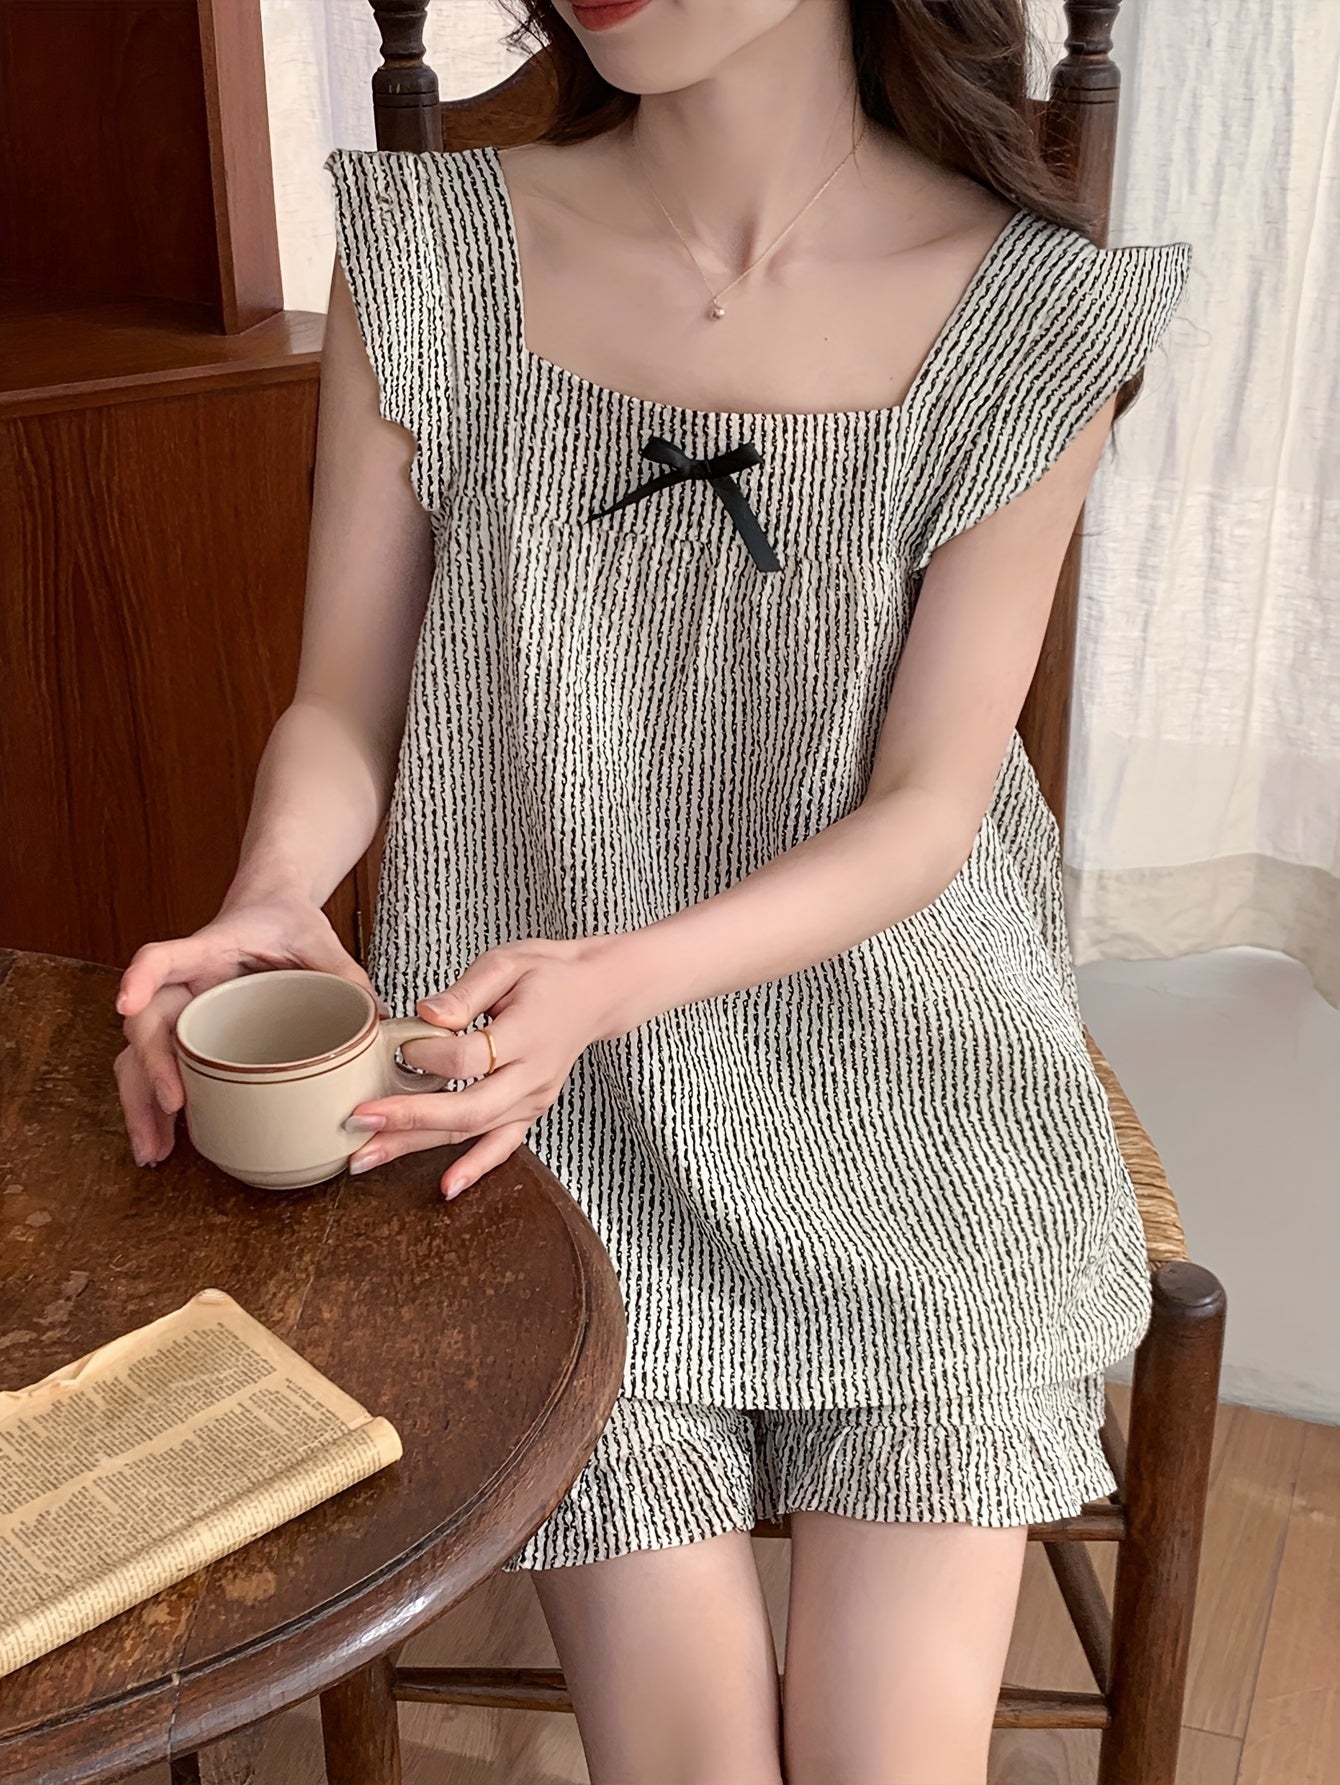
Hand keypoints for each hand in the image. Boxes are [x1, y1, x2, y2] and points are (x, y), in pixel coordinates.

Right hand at [114, 891, 385, 1169]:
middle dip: (147, 1069)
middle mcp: (184, 983)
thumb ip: (347, 975)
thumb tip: (379, 1024)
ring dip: (141, 1105)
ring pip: (139, 1058)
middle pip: (144, 1023)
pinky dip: (156, 1108)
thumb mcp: (321, 941)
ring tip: (154, 1151)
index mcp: (210, 949)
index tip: (127, 1003)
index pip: (163, 957)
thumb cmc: (289, 921)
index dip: (140, 978)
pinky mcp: (187, 1034)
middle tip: (171, 1107)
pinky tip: (164, 1143)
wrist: (270, 908)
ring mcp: (181, 1010)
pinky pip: (160, 1072)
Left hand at [343, 934, 628, 1199]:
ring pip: (473, 1131)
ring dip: (418, 1146)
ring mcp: (533, 1099)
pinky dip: (475, 1168)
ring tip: (367, 1155)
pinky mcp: (530, 1110)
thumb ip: (465, 992)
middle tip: (358, 1121)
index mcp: (527, 1033)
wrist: (597, 993)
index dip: (427, 1054)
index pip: (469, 1057)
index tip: (399, 1043)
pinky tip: (447, 1188)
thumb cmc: (548, 972)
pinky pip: (502, 1146)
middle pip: (468, 1108)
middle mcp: (532, 1075)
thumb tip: (425, 1014)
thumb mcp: (507, 962)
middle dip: (408, 1119)